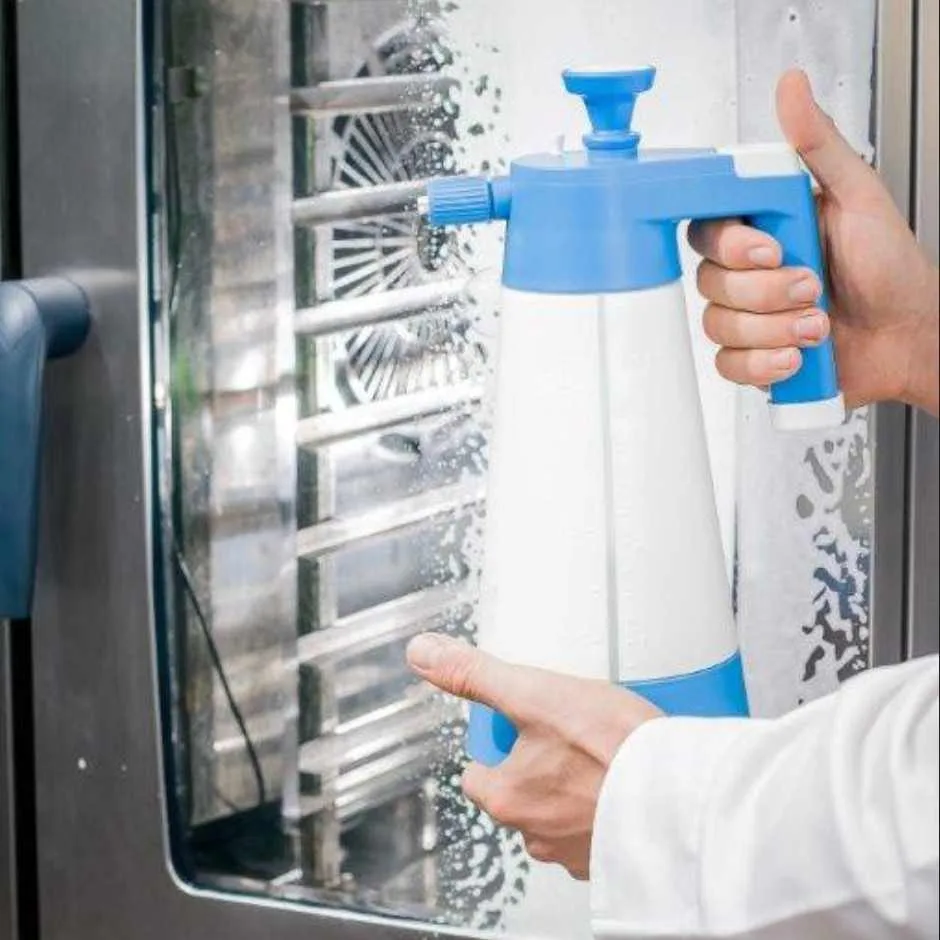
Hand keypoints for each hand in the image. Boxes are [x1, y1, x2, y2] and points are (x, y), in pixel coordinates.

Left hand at [406, 633, 661, 879]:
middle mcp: (536, 835)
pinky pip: (602, 826)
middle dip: (541, 765)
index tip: (524, 724)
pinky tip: (629, 778)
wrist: (683, 794)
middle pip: (521, 793)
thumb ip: (475, 675)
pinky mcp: (616, 856)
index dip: (499, 744)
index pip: (478, 773)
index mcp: (507, 798)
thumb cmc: (612, 748)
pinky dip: (610, 805)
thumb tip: (425, 654)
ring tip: (605, 752)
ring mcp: (577, 850)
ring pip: (561, 812)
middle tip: (571, 733)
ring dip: (576, 787)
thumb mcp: (533, 692)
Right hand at [689, 69, 939, 416]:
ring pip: (717, 324)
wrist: (907, 337)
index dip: (730, 245)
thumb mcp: (859, 196)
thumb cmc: (889, 269)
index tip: (772, 250)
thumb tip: (792, 90)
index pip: (707, 230)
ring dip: (773, 328)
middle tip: (813, 284)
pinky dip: (763, 364)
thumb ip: (818, 145)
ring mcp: (747, 317)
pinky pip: (727, 364)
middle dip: (766, 291)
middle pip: (709, 281)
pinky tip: (797, 355)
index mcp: (763, 230)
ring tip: (817, 322)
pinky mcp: (750, 358)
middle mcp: (748, 273)